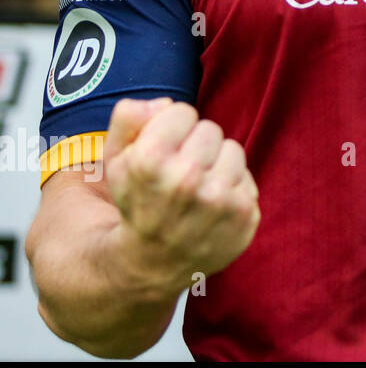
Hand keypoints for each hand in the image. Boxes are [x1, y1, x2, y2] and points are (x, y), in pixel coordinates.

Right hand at [104, 98, 260, 291]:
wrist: (154, 263)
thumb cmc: (137, 203)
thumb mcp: (115, 161)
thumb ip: (129, 120)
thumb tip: (165, 104)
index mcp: (150, 161)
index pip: (183, 112)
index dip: (170, 129)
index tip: (161, 153)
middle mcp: (187, 179)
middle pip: (210, 129)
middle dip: (194, 146)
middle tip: (178, 175)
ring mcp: (219, 199)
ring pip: (232, 149)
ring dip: (217, 165)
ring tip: (196, 190)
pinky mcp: (244, 214)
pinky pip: (247, 177)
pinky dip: (232, 188)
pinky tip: (211, 208)